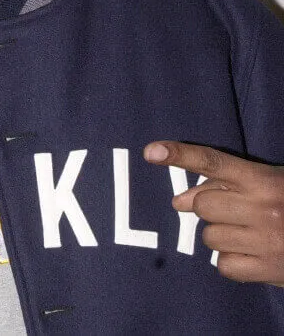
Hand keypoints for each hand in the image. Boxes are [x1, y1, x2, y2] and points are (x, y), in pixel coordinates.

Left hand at [144, 141, 283, 286]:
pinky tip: (252, 254)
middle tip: (235, 211)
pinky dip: (232, 262)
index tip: (151, 151)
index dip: (180, 155)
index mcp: (265, 180)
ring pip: (209, 236)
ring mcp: (266, 240)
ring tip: (250, 233)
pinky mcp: (269, 270)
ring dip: (222, 235)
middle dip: (211, 207)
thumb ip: (226, 185)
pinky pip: (223, 265)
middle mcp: (264, 208)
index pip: (214, 163)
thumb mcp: (270, 183)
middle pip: (202, 204)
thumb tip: (178, 201)